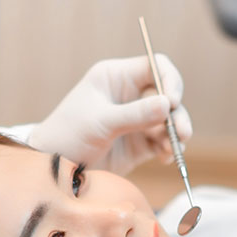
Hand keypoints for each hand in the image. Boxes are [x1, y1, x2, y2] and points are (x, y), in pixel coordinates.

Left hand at [28, 55, 192, 175]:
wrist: (54, 169)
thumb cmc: (68, 136)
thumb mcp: (100, 122)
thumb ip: (135, 114)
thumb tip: (168, 104)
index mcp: (116, 78)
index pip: (154, 66)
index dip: (169, 80)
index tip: (172, 102)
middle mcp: (129, 96)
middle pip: (167, 95)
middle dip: (177, 113)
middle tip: (181, 132)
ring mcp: (135, 121)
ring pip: (168, 121)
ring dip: (176, 134)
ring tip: (173, 149)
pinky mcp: (139, 144)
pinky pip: (163, 142)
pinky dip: (169, 149)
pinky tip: (166, 158)